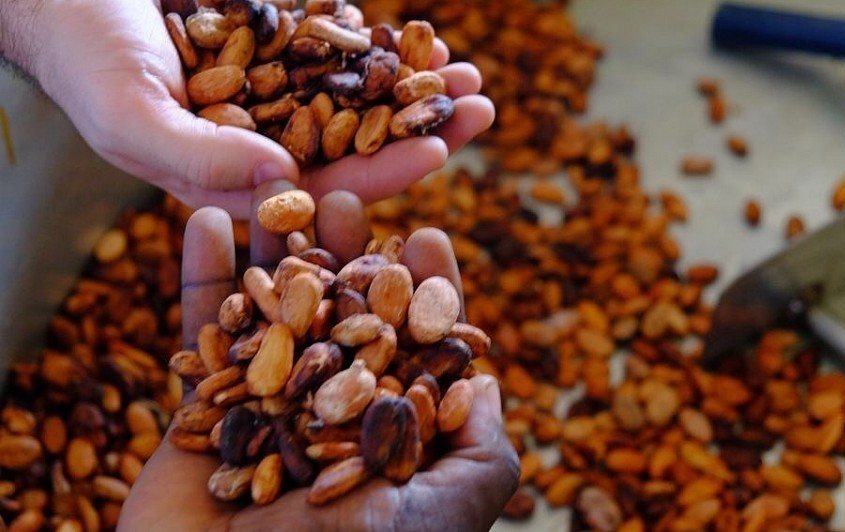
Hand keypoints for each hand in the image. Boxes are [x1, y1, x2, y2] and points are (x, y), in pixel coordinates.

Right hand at [2, 0, 492, 217]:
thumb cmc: (85, 57)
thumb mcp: (131, 114)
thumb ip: (201, 157)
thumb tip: (286, 181)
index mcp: (237, 183)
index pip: (322, 190)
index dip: (381, 173)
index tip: (436, 152)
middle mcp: (268, 148)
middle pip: (361, 150)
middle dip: (422, 133)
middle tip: (479, 112)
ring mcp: (283, 100)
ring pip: (365, 105)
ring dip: (421, 94)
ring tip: (471, 79)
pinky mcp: (287, 55)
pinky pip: (349, 58)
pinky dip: (390, 53)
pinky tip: (432, 47)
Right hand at [117, 181, 518, 531]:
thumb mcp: (447, 511)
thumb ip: (481, 450)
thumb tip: (486, 382)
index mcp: (391, 437)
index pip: (415, 349)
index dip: (425, 290)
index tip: (429, 233)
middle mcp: (332, 419)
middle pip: (342, 315)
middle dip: (346, 251)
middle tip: (346, 191)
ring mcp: (266, 414)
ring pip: (272, 314)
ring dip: (273, 249)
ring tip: (276, 183)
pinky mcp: (200, 421)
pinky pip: (199, 340)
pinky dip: (201, 280)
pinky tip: (204, 219)